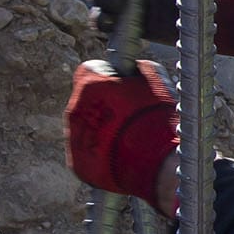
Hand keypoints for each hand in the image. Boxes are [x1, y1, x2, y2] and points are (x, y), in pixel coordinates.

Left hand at [64, 59, 177, 198]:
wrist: (159, 165)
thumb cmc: (159, 121)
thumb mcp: (156, 82)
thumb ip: (138, 70)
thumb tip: (135, 69)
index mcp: (89, 85)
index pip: (89, 70)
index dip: (108, 76)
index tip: (121, 85)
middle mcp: (74, 110)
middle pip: (86, 101)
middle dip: (104, 106)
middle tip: (128, 116)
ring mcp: (73, 140)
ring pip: (85, 128)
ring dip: (102, 131)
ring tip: (128, 140)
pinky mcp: (78, 165)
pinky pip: (87, 153)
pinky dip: (100, 154)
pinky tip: (121, 156)